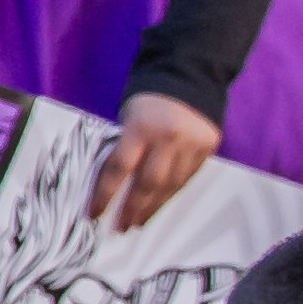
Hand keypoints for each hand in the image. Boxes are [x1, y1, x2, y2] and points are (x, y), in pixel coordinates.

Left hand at [92, 90, 221, 230]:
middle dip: (133, 209)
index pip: (118, 168)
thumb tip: (112, 182)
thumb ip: (124, 145)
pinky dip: (172, 193)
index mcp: (140, 128)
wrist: (189, 76)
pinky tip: (160, 204)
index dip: (105, 194)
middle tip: (121, 227)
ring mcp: (191, 145)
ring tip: (139, 222)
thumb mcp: (128, 116)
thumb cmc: (148, 100)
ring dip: (154, 207)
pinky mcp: (207, 148)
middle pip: (148, 183)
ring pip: (171, 185)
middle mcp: (168, 139)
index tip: (95, 214)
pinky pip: (187, 177)